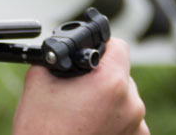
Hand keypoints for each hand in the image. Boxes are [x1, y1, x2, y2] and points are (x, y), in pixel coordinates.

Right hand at [13, 38, 147, 134]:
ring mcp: (137, 126)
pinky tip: (92, 128)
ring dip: (109, 102)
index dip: (102, 47)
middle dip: (102, 80)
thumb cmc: (41, 131)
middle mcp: (131, 103)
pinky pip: (128, 121)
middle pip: (121, 75)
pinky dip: (113, 121)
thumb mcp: (38, 82)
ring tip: (83, 115)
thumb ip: (58, 59)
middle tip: (78, 93)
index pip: (119, 47)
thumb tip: (63, 50)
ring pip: (124, 99)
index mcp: (111, 82)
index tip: (91, 56)